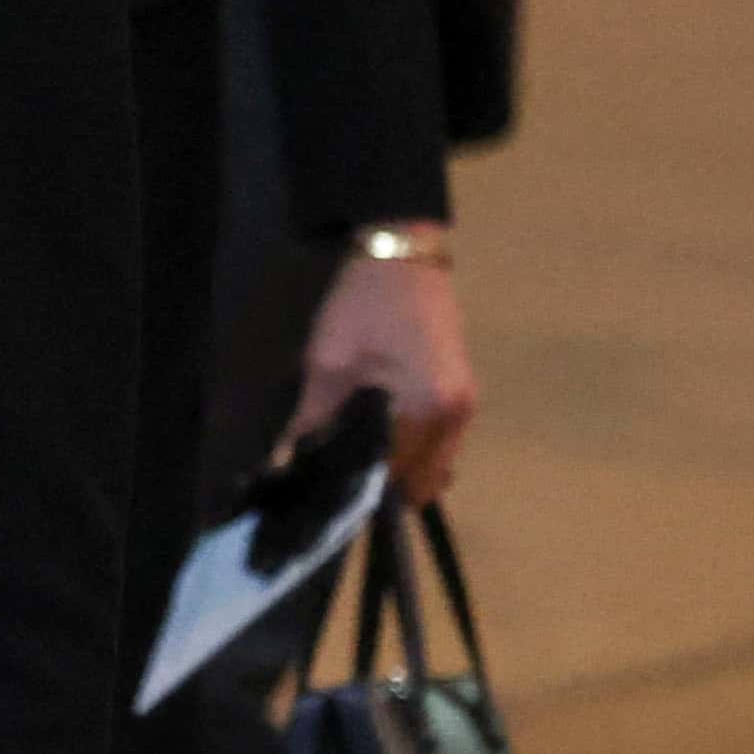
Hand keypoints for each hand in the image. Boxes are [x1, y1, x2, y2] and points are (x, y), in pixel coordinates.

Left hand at [294, 237, 476, 507]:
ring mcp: (466, 403)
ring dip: (402, 468)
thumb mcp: (328, 362)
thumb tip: (287, 461)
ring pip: (436, 461)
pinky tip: (378, 440)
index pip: (398, 474)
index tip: (330, 499)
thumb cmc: (364, 304)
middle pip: (424, 476)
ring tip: (354, 465)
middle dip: (386, 487)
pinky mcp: (462, 390)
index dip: (364, 490)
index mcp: (430, 410)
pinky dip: (415, 448)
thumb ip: (313, 417)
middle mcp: (458, 415)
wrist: (401, 253)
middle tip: (339, 486)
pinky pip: (441, 439)